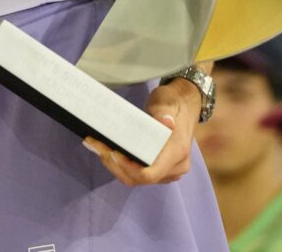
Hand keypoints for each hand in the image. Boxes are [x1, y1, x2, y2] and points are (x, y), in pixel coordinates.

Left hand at [84, 78, 198, 185]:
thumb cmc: (173, 103)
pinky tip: (108, 151)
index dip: (129, 168)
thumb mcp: (167, 103)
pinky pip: (138, 174)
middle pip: (140, 179)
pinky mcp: (161, 168)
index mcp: (177, 152)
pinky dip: (121, 165)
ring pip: (136, 179)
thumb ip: (164, 113)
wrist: (184, 104)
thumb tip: (167, 122)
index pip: (151, 174)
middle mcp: (175, 167)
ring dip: (115, 166)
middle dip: (115, 165)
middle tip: (97, 145)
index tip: (113, 152)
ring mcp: (169, 170)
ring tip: (98, 147)